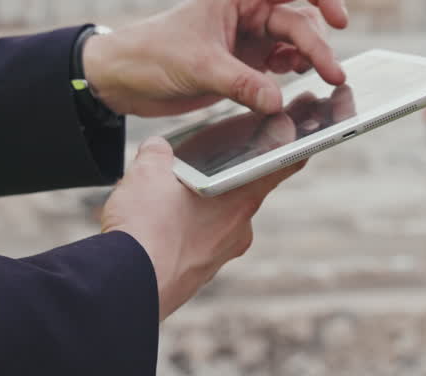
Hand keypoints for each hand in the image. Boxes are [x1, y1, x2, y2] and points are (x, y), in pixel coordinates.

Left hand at [82, 0, 349, 116]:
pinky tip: (295, 92)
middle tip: (332, 77)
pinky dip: (291, 78)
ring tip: (322, 84)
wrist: (123, 78)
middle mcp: (250, 11)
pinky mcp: (245, 65)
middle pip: (302, 21)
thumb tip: (276, 102)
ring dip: (310, 61)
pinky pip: (280, 67)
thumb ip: (240, 84)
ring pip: (296, 44)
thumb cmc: (152, 54)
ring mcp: (249, 38)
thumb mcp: (198, 67)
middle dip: (319, 47)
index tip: (341, 21)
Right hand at [101, 136, 303, 320]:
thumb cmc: (146, 228)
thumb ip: (158, 153)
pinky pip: (193, 247)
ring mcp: (219, 257)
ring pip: (212, 223)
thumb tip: (157, 150)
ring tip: (156, 205)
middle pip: (237, 194)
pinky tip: (150, 232)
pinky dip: (178, 237)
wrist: (128, 287)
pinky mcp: (197, 277)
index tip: (297, 139)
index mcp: (241, 198)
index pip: (282, 166)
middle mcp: (238, 230)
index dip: (290, 148)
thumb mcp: (148, 172)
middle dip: (213, 182)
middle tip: (183, 173)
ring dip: (192, 212)